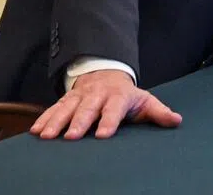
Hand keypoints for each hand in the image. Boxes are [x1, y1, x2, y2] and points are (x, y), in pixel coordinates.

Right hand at [30, 69, 180, 140]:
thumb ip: (159, 112)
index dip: (109, 121)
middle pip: (88, 109)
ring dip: (56, 121)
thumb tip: (176, 121)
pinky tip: (35, 132)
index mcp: (118, 97)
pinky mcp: (66, 100)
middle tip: (72, 137)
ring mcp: (80, 97)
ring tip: (47, 136)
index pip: (114, 109)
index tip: (103, 135)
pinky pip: (53, 109)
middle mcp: (97, 96)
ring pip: (67, 108)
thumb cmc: (128, 96)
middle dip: (79, 122)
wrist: (107, 76)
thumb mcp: (145, 101)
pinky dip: (43, 119)